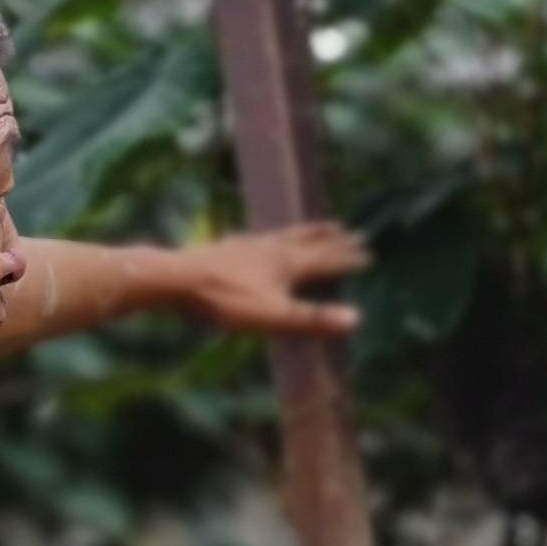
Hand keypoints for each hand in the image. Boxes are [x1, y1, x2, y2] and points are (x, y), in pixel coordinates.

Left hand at [169, 219, 369, 338]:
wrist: (178, 278)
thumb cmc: (226, 300)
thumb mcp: (274, 316)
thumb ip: (313, 319)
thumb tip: (356, 319)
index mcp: (288, 264)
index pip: (326, 259)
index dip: (347, 258)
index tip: (368, 253)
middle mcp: (272, 248)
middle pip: (309, 240)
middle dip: (331, 238)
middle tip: (350, 230)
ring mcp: (249, 245)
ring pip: (286, 235)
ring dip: (306, 231)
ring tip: (318, 226)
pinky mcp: (228, 248)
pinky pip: (260, 238)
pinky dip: (272, 236)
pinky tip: (261, 238)